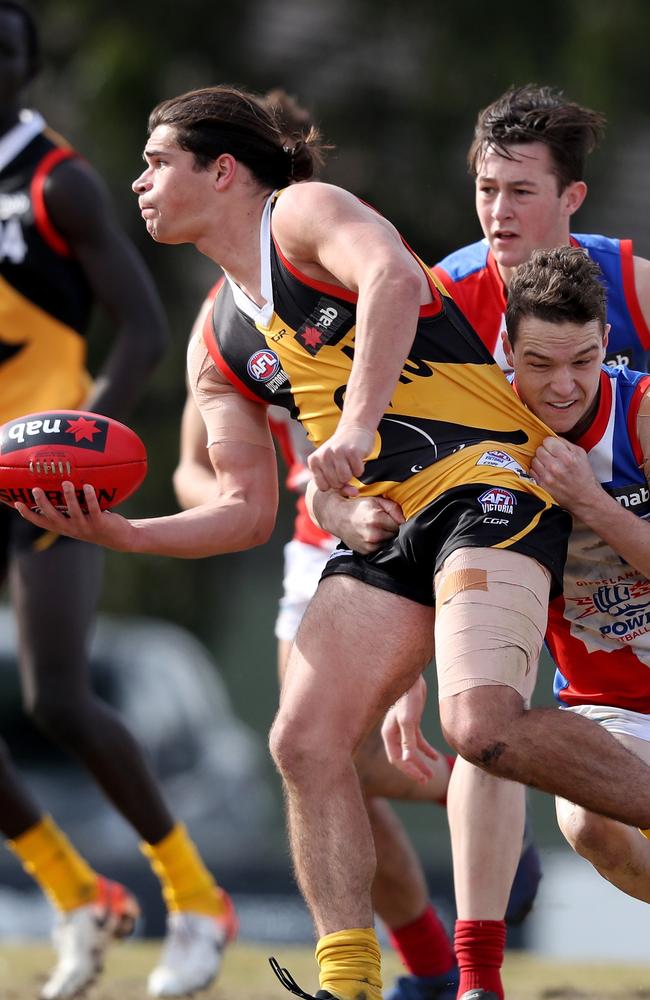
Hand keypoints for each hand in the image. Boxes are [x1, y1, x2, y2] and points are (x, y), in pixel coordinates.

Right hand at [14, 482, 135, 550]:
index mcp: (65, 528)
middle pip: (54, 518)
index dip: (29, 514)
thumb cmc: (96, 523)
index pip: (42, 522)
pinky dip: (90, 498)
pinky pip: (94, 509)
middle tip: (36, 490)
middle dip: (43, 504)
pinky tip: (88, 486)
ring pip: (75, 513)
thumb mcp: (79, 518)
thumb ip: (68, 508)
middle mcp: (72, 529)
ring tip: (65, 483)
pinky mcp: (101, 523)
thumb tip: (58, 483)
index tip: (16, 503)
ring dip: (69, 498)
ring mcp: (86, 527)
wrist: (120, 538)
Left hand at [308, 424, 375, 491]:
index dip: (333, 484)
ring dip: (351, 474)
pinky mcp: (352, 451)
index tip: (335, 473)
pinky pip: (358, 472)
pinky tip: (356, 458)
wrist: (354, 429)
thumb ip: (341, 486)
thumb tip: (354, 493)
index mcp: (313, 461)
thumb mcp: (334, 468)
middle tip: (343, 465)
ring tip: (349, 462)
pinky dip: (360, 468)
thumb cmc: (341, 453)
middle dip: (343, 479)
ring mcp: (337, 452)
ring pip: (346, 479)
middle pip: (335, 484)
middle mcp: (323, 456)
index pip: (323, 488)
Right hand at [319, 494, 403, 553]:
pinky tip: (371, 535)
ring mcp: (369, 545)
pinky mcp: (366, 552)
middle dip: (391, 528)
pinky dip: (379, 542)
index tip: (390, 518)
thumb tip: (405, 519)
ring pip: (389, 542)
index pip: (400, 524)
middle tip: (382, 522)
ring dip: (386, 536)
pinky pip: (381, 548)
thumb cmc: (357, 507)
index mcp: (376, 519)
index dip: (397, 521)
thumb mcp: (376, 501)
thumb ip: (393, 508)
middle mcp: (373, 534)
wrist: (337, 517)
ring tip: (376, 528)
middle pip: (395, 534)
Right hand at [381, 676, 437, 783]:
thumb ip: (408, 739)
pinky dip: (426, 750)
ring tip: (432, 775)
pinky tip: (436, 757)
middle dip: (414, 770)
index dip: (409, 771)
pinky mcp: (412, 722)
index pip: (397, 759)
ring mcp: (402, 728)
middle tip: (427, 781)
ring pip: (411, 751)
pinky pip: (418, 741)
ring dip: (420, 763)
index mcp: (389, 734)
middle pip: (403, 758)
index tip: (423, 779)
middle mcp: (393, 733)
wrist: (413, 676)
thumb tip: (407, 760)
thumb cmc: (408, 696)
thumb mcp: (408, 719)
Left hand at [531, 436, 601, 512]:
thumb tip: (552, 437)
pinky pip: (532, 471)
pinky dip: (537, 471)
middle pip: (539, 450)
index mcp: (567, 457)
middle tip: (551, 456)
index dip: (550, 443)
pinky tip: (546, 473)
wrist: (585, 497)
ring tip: (548, 465)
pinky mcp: (542, 486)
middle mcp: (555, 467)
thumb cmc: (584, 475)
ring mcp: (547, 477)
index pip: (547, 441)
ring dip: (540, 461)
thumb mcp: (581, 454)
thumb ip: (565, 443)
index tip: (553, 447)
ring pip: (534, 460)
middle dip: (545, 451)